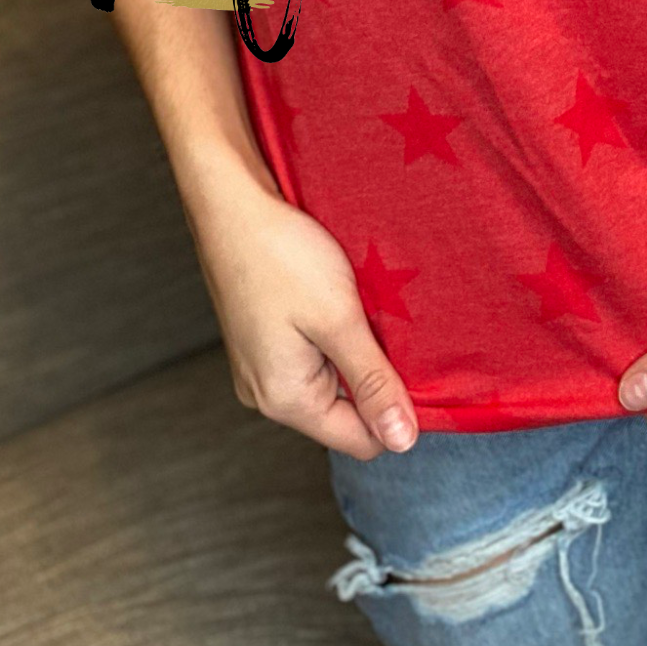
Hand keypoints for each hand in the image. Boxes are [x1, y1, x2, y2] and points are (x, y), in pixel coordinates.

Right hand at [186, 164, 417, 460]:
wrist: (230, 203)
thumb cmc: (281, 256)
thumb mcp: (339, 320)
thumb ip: (373, 382)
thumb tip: (403, 442)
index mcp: (285, 399)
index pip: (363, 440)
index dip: (396, 409)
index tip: (415, 364)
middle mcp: (265, 395)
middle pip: (345, 413)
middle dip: (372, 375)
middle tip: (384, 325)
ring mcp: (258, 369)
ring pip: (329, 381)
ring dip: (353, 351)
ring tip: (357, 307)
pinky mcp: (259, 342)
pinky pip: (310, 357)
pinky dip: (331, 335)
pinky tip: (335, 299)